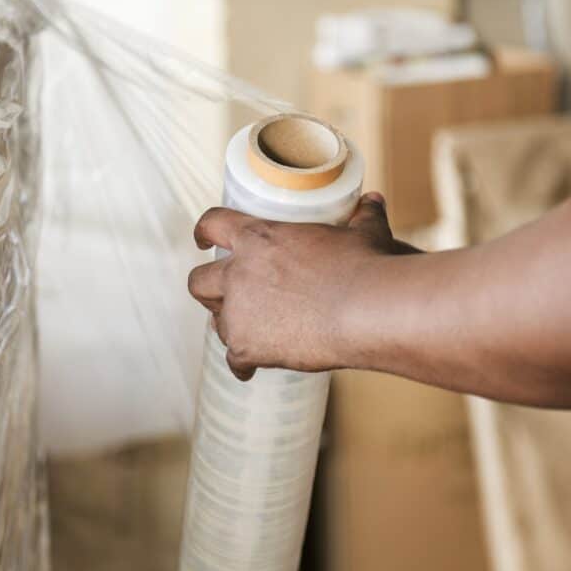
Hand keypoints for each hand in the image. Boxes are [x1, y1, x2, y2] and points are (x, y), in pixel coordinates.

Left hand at [187, 192, 419, 379]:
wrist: (367, 311)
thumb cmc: (366, 268)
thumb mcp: (363, 234)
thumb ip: (362, 217)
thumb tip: (372, 201)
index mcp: (258, 239)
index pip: (213, 225)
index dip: (204, 232)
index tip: (202, 240)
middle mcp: (238, 274)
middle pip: (198, 281)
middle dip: (208, 290)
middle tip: (224, 297)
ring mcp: (238, 313)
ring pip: (217, 323)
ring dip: (231, 327)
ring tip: (251, 334)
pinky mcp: (246, 347)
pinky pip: (234, 360)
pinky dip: (242, 365)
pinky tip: (251, 368)